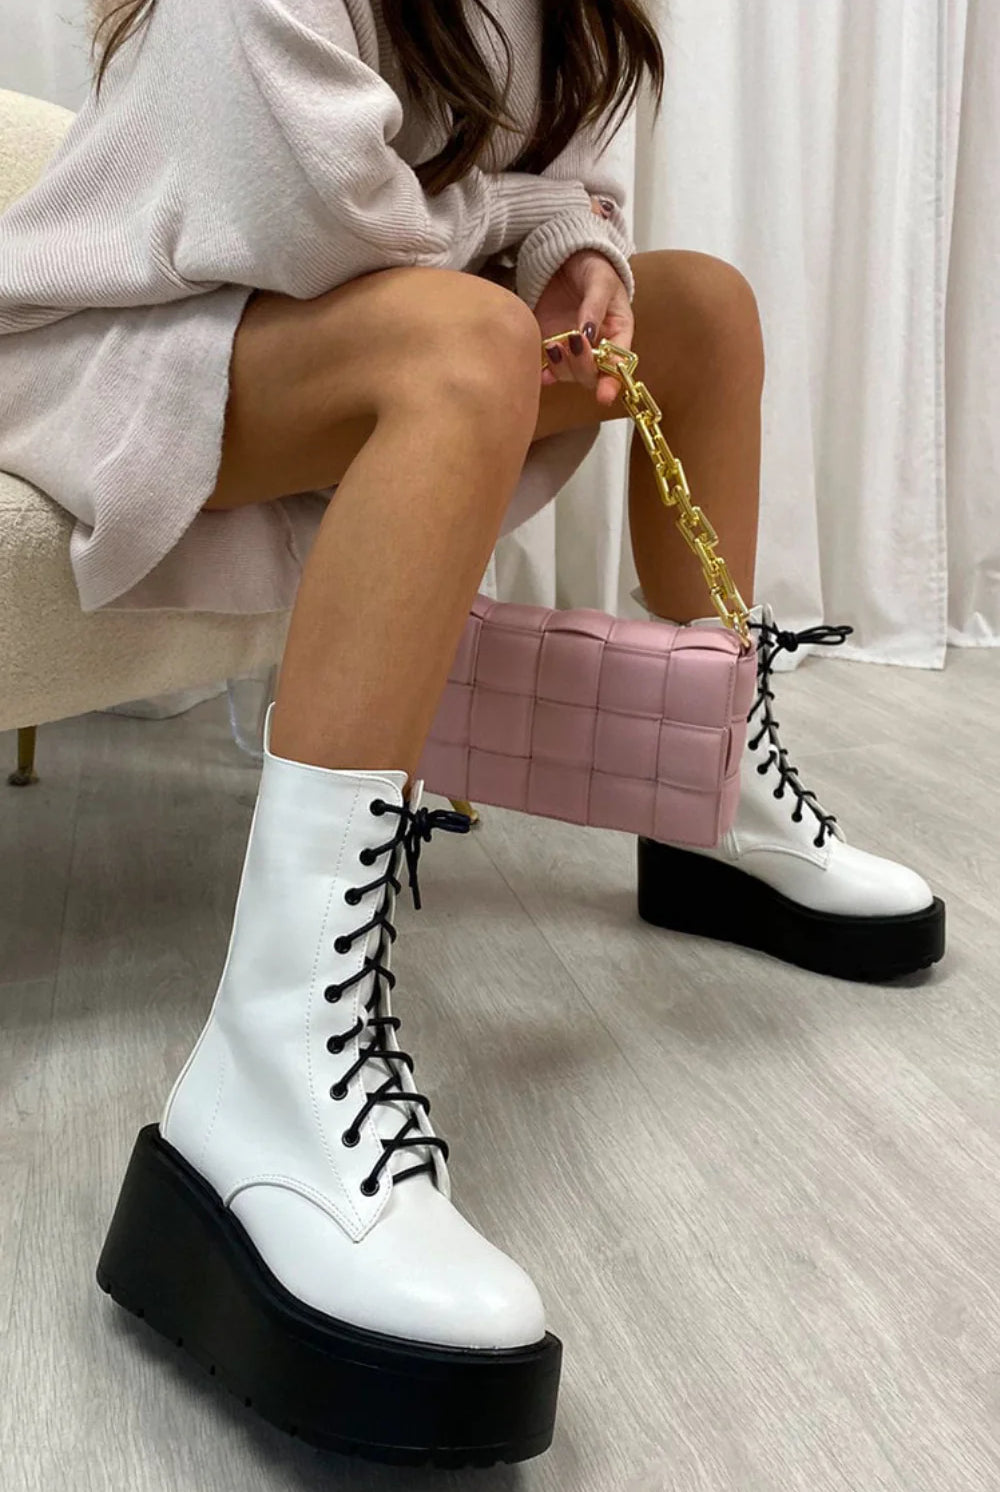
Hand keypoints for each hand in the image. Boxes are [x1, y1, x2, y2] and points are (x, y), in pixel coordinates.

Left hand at [535, 234, 633, 405]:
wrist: (565, 257)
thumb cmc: (593, 266)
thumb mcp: (600, 280)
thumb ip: (595, 307)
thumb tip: (587, 334)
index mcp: (619, 332)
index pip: (620, 364)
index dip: (613, 382)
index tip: (604, 395)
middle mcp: (599, 347)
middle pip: (593, 374)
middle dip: (583, 366)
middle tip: (572, 344)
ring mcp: (574, 349)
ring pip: (571, 374)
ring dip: (563, 368)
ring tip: (554, 346)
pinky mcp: (553, 346)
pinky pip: (550, 369)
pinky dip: (545, 374)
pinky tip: (542, 373)